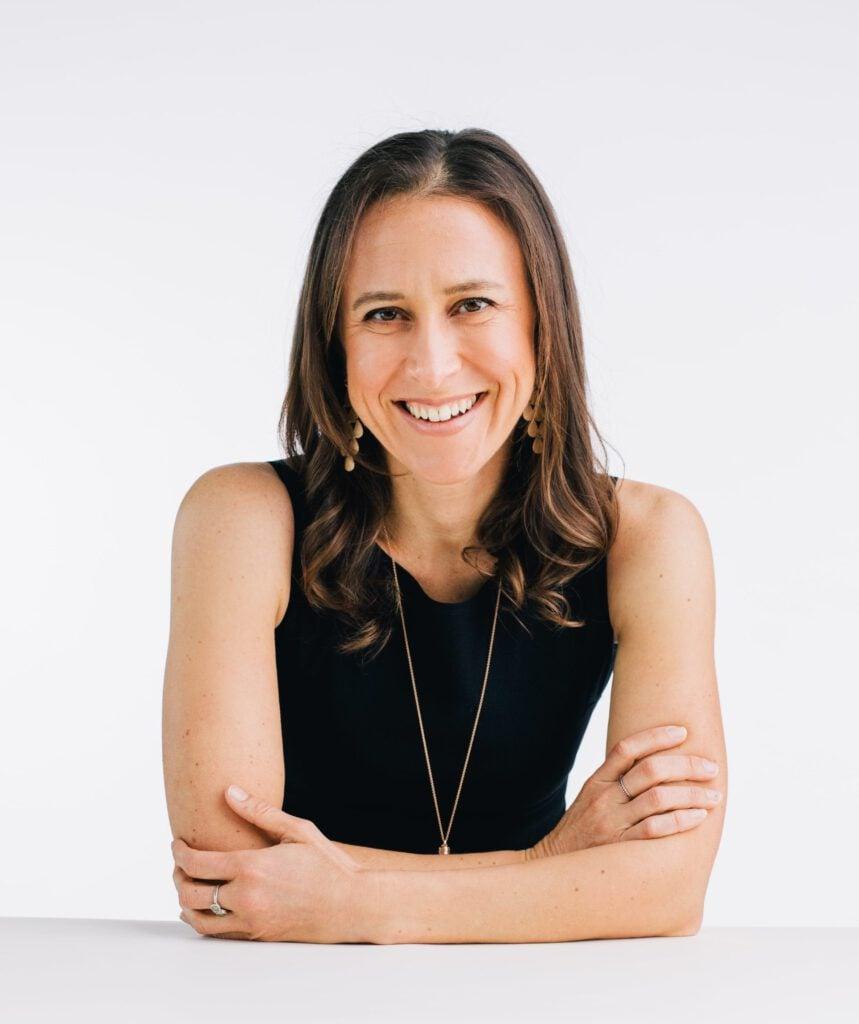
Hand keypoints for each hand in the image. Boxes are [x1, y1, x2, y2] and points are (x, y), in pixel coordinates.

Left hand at [172, 784, 373, 942]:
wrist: (352, 905)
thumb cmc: (328, 865)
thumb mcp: (298, 831)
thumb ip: (259, 812)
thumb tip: (230, 792)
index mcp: (252, 867)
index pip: (197, 862)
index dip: (179, 853)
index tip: (177, 844)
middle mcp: (246, 897)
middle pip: (190, 891)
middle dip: (178, 876)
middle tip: (179, 864)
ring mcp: (251, 921)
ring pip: (198, 918)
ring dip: (185, 902)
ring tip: (187, 886)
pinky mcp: (258, 937)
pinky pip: (218, 934)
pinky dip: (202, 921)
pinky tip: (204, 910)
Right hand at [526, 725, 720, 859]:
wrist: (555, 865)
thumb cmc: (581, 829)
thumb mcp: (591, 797)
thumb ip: (616, 781)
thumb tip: (658, 765)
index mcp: (597, 781)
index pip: (627, 749)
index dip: (656, 736)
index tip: (683, 732)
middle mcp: (604, 798)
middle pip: (650, 770)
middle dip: (687, 766)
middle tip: (711, 768)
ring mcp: (612, 823)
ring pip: (658, 798)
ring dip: (692, 794)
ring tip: (713, 795)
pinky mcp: (620, 848)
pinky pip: (655, 829)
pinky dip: (681, 820)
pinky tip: (698, 817)